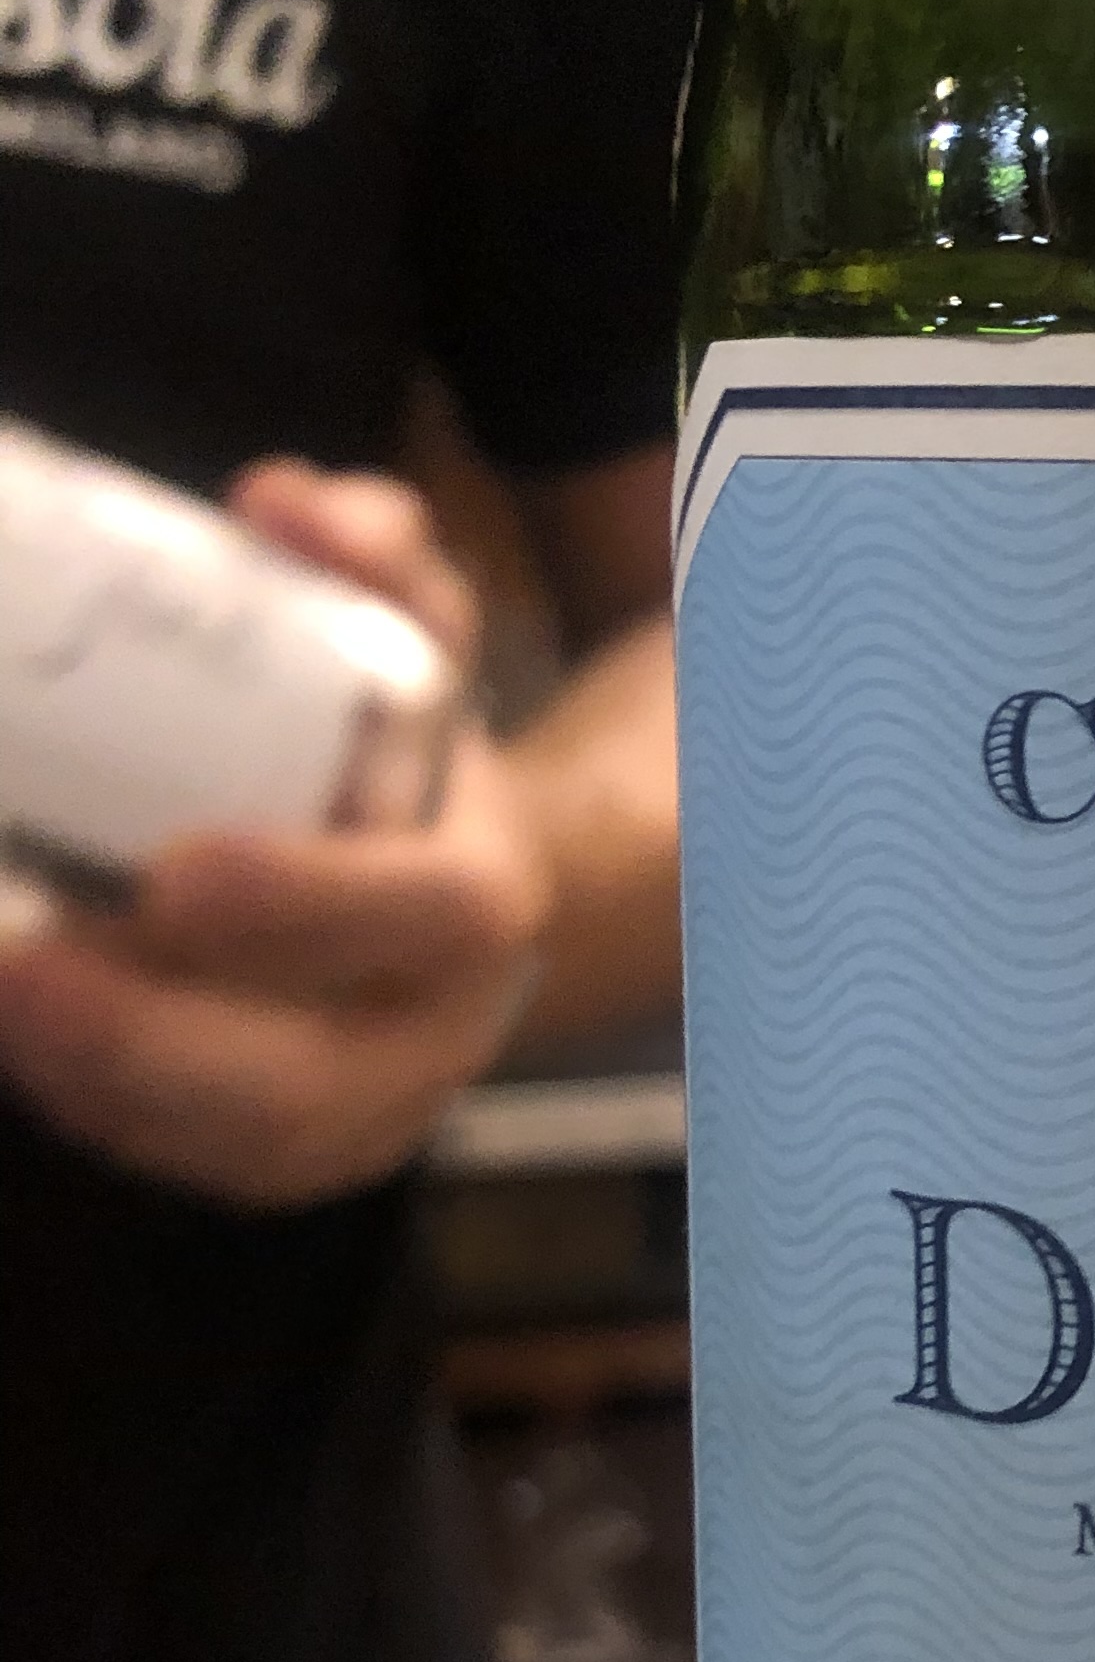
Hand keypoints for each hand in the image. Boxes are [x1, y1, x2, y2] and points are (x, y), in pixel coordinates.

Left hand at [0, 460, 552, 1208]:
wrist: (461, 900)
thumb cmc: (411, 756)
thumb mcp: (414, 637)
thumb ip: (371, 558)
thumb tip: (281, 501)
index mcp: (481, 895)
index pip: (428, 914)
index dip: (311, 902)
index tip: (176, 872)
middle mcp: (431, 1032)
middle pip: (308, 1084)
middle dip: (150, 1041)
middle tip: (14, 964)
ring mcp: (358, 1116)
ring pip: (232, 1150)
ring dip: (93, 1084)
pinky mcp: (278, 1159)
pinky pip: (177, 1159)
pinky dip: (84, 1102)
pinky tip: (13, 1029)